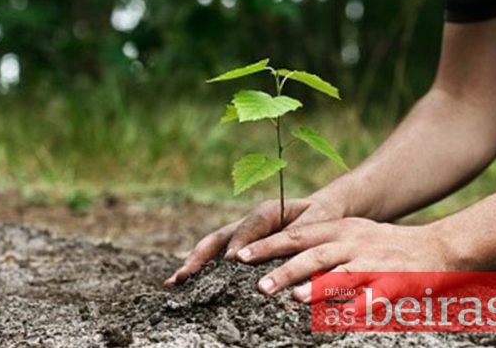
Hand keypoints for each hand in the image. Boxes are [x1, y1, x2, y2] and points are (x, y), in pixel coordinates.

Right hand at [164, 196, 343, 286]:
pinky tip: (187, 285)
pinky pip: (218, 256)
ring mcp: (241, 234)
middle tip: (185, 275)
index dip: (240, 242)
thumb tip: (280, 249)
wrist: (321, 211)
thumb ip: (299, 232)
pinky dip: (202, 269)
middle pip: (219, 237)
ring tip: (174, 282)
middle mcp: (248, 222)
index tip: (231, 261)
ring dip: (194, 263)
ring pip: (213, 247)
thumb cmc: (321, 217)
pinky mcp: (240, 246)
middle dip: (200, 256)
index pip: (250, 226)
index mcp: (268, 211)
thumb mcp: (317, 221)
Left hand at [232, 217, 457, 302]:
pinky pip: (377, 297)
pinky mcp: (396, 282)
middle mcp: (354, 242)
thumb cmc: (387, 245)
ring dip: (318, 286)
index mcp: (341, 229)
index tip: (239, 256)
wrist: (440, 246)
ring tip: (294, 298)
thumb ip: (320, 244)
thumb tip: (281, 258)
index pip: (297, 235)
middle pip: (314, 254)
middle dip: (284, 269)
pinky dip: (361, 308)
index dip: (267, 245)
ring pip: (342, 274)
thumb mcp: (353, 234)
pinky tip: (346, 318)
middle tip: (259, 285)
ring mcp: (375, 262)